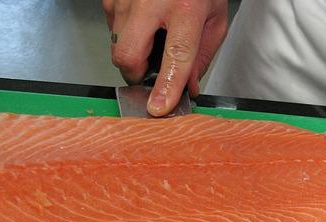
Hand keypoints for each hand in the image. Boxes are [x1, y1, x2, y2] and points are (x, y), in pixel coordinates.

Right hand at [103, 0, 227, 115]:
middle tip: (151, 72)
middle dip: (137, 74)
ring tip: (153, 35)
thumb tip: (188, 87)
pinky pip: (110, 27)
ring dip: (133, 52)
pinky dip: (124, 34)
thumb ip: (202, 57)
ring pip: (116, 44)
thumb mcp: (214, 19)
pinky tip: (142, 23)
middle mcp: (152, 1)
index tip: (158, 107)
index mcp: (186, 7)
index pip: (176, 57)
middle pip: (128, 56)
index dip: (166, 86)